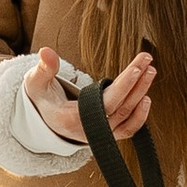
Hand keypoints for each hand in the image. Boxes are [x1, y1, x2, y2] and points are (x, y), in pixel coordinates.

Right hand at [30, 46, 153, 142]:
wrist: (46, 122)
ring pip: (127, 116)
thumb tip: (46, 52)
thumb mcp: (36, 84)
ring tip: (150, 70)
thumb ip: (43, 69)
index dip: (122, 88)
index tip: (136, 70)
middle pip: (120, 107)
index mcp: (71, 119)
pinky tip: (147, 96)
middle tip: (147, 60)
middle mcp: (88, 131)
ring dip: (141, 93)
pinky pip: (128, 129)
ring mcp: (100, 135)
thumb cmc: (43, 99)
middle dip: (136, 83)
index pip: (104, 104)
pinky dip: (140, 116)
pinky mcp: (108, 134)